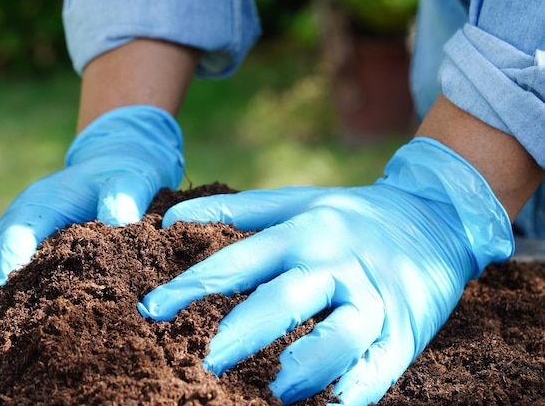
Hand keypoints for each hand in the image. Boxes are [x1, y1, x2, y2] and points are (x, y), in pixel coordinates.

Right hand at [0, 105, 183, 317]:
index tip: (0, 303)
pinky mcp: (17, 245)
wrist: (113, 162)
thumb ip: (123, 198)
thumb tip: (120, 222)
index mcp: (42, 204)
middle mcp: (18, 218)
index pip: (15, 239)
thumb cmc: (120, 175)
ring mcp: (12, 231)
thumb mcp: (129, 180)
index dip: (6, 270)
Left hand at [138, 138, 512, 404]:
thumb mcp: (296, 200)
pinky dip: (357, 391)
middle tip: (206, 362)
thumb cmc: (351, 214)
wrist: (435, 216)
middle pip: (285, 299)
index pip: (238, 261)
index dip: (192, 286)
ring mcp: (373, 297)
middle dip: (243, 332)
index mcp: (302, 230)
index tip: (151, 309)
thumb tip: (171, 220)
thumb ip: (235, 211)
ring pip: (339, 337)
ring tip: (272, 391)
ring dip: (305, 367)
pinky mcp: (405, 330)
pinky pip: (381, 368)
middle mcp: (335, 262)